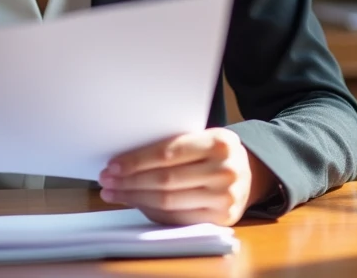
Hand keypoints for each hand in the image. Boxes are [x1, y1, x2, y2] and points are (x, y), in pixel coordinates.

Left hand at [98, 128, 274, 226]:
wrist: (250, 173)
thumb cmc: (215, 152)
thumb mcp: (202, 137)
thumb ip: (174, 145)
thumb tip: (126, 159)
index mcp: (218, 142)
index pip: (168, 153)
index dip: (137, 161)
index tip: (113, 165)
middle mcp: (225, 170)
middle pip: (165, 180)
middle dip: (130, 181)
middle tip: (106, 180)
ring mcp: (225, 198)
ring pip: (169, 201)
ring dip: (135, 198)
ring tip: (114, 193)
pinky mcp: (221, 218)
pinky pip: (178, 217)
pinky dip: (152, 212)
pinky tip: (137, 204)